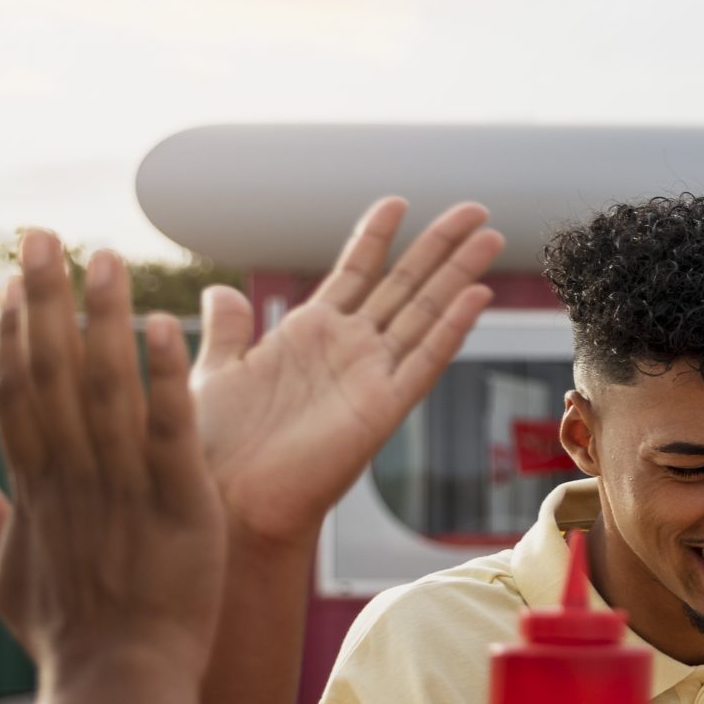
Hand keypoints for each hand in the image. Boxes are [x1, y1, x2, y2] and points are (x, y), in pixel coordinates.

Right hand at [0, 237, 223, 675]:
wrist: (118, 686)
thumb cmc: (71, 637)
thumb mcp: (7, 577)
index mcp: (37, 488)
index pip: (17, 392)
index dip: (13, 332)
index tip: (14, 280)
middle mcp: (71, 477)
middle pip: (49, 372)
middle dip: (44, 300)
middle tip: (45, 235)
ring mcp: (122, 489)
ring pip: (106, 388)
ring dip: (102, 319)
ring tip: (106, 258)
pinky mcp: (179, 505)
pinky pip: (168, 431)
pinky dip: (164, 380)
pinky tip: (165, 328)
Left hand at [192, 197, 497, 545]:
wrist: (223, 502)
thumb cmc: (212, 447)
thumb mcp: (214, 372)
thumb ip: (228, 331)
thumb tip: (221, 292)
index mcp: (309, 335)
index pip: (353, 273)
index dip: (375, 237)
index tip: (398, 202)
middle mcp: (349, 350)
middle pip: (405, 285)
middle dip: (440, 246)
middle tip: (476, 210)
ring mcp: (371, 377)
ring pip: (425, 313)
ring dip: (459, 274)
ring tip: (491, 237)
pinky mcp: (383, 409)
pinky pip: (424, 362)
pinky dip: (452, 329)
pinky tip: (476, 296)